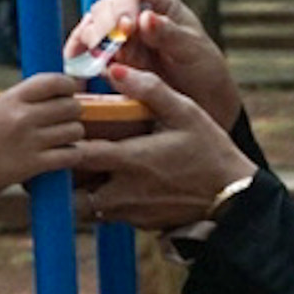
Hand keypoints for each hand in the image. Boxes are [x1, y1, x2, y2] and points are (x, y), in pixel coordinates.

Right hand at [0, 71, 86, 192]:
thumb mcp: (0, 108)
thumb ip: (28, 98)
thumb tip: (66, 88)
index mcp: (12, 98)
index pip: (54, 82)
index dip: (68, 86)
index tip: (68, 92)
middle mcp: (22, 117)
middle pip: (71, 106)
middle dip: (73, 113)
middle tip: (64, 119)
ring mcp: (29, 141)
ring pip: (75, 130)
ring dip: (74, 135)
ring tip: (61, 138)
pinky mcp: (35, 164)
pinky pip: (72, 154)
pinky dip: (73, 154)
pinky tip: (63, 154)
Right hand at [69, 0, 239, 127]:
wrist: (203, 101)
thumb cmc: (204, 69)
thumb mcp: (193, 51)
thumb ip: (169, 34)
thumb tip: (145, 17)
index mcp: (158, 0)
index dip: (124, 5)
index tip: (126, 27)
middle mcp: (134, 12)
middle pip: (106, 8)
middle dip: (104, 26)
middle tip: (108, 47)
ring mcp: (119, 35)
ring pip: (92, 28)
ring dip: (91, 42)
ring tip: (99, 59)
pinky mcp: (110, 58)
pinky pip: (87, 52)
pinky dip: (79, 56)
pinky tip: (74, 64)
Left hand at [69, 62, 254, 227]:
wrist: (234, 198)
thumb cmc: (211, 152)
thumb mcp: (186, 113)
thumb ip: (150, 89)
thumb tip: (115, 69)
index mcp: (132, 160)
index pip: (78, 155)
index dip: (62, 143)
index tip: (59, 131)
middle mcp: (125, 191)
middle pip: (71, 190)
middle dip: (62, 174)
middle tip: (59, 155)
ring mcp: (130, 212)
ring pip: (84, 207)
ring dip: (79, 191)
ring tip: (81, 170)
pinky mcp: (139, 224)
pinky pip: (107, 215)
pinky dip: (100, 202)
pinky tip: (110, 184)